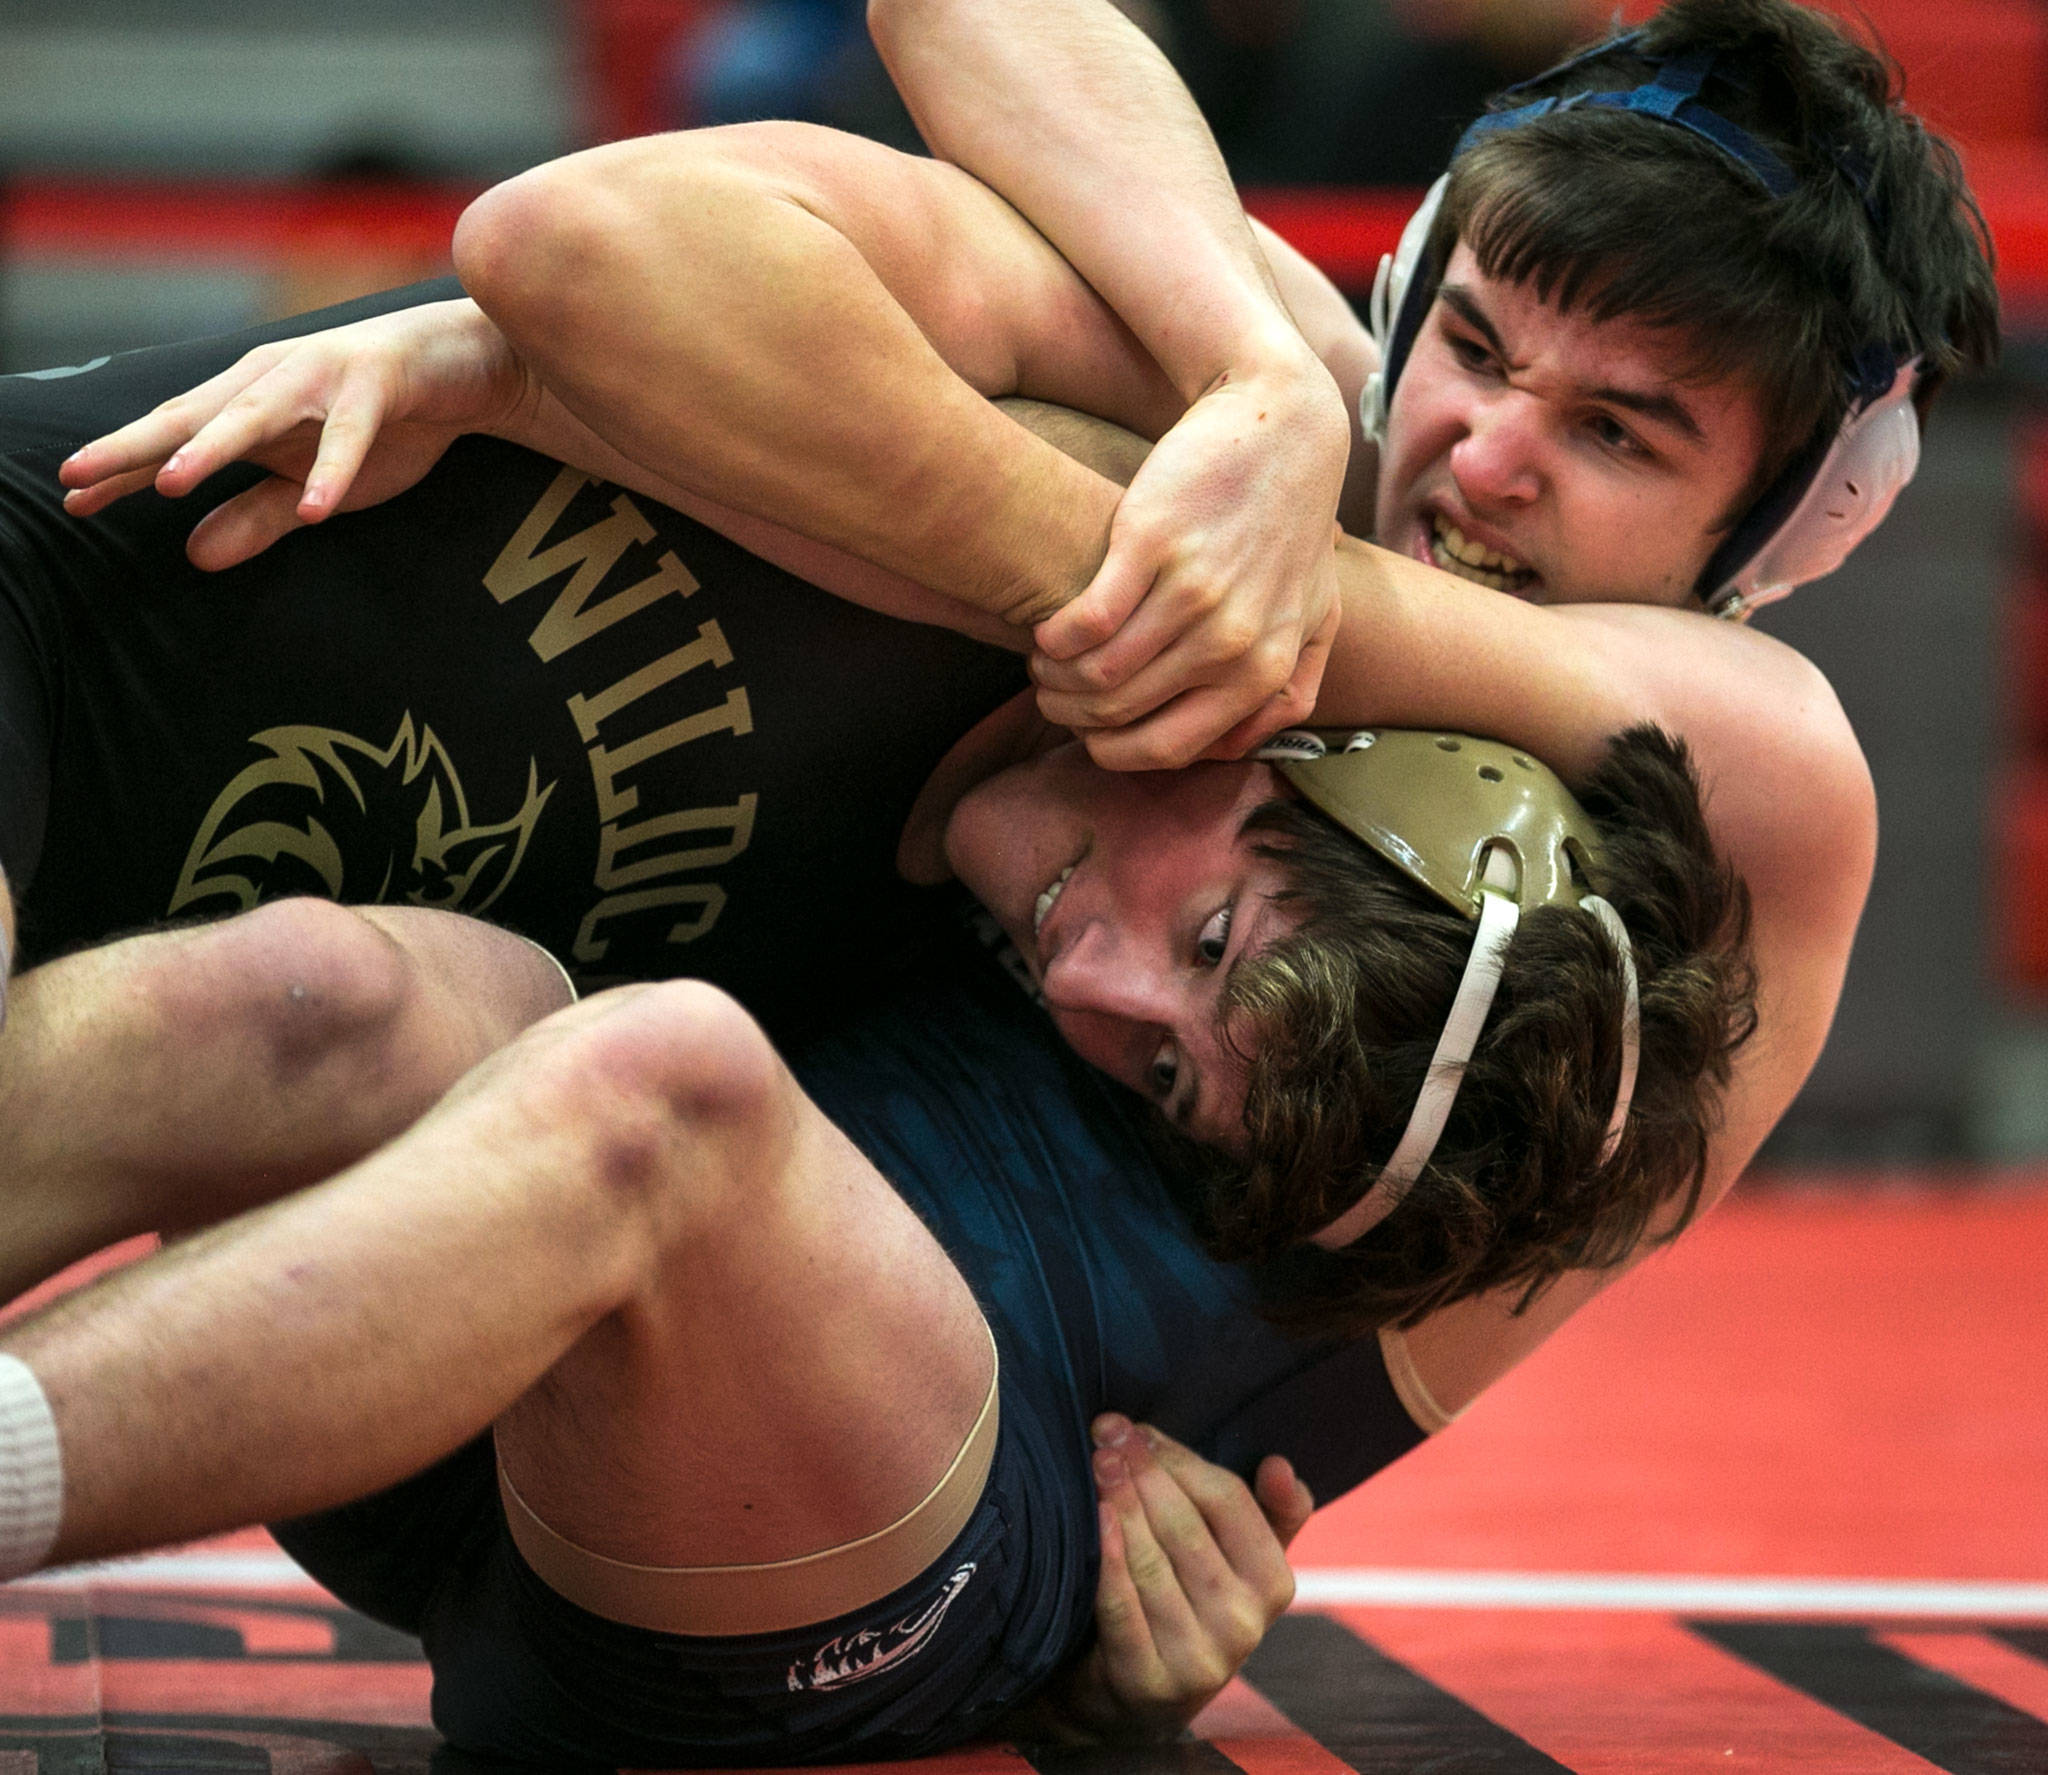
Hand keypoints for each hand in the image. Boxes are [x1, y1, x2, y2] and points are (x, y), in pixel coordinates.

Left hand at [58, 299, 534, 571]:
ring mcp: (320, 379)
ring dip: (213, 448)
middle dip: (136, 448)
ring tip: (173, 484)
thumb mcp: (316, 486)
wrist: (466, 367)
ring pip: (257, 416)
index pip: (174, 438)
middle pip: (193, 418)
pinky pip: (350, 438)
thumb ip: (260, 517)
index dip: (124, 467)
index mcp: (249, 402)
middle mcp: (269, 381)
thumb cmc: (388, 422)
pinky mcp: (375, 386)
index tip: (73, 498)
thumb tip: (196, 555)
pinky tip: (316, 508)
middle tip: (80, 475)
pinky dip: (332, 471)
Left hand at [1014, 1415, 1313, 1744]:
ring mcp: (1198, 1660)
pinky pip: (1121, 1606)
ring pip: (1152, 1563)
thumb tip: (1279, 1464)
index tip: (1139, 1429)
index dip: (1181, 1459)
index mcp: (1273, 1584)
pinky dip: (1107, 1558)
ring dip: (1120, 1503)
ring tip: (1095, 1461)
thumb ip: (1270, 1510)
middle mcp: (1244, 1626)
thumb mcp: (1241, 1559)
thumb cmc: (1193, 1599)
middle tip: (1105, 1431)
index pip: (1228, 1501)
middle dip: (1142, 1472)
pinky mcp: (1148, 1682)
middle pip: (1186, 1527)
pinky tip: (1094, 1517)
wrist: (1141, 1693)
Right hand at [1028, 350, 1348, 768]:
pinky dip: (1055, 637)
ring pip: (1096, 674)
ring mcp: (1193, 594)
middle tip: (1053, 693)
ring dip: (1054, 677)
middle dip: (1073, 713)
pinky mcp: (1153, 545)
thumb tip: (1240, 747)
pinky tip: (1049, 629)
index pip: (1168, 748)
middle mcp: (1231, 642)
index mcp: (1264, 671)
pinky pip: (1085, 622)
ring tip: (1045, 661)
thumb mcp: (1316, 614)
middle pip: (1121, 714)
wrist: (1281, 428)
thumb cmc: (1291, 527)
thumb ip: (1289, 686)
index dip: (1113, 750)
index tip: (1091, 732)